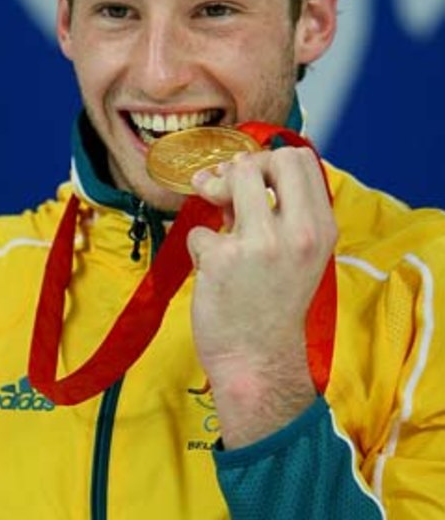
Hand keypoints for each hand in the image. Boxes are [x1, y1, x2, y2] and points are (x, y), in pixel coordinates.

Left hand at [187, 146, 336, 445]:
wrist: (258, 361)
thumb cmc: (273, 305)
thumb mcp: (294, 254)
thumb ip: (273, 212)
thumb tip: (229, 172)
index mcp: (320, 229)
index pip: (302, 159)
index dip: (270, 161)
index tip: (252, 183)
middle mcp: (297, 233)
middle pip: (270, 158)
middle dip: (242, 168)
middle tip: (228, 195)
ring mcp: (260, 244)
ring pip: (233, 175)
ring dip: (216, 194)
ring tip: (217, 227)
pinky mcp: (223, 259)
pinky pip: (199, 229)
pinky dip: (199, 247)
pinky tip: (211, 273)